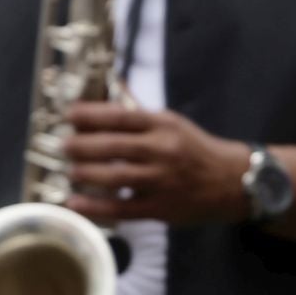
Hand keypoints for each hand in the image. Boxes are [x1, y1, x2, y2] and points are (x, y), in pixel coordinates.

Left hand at [60, 103, 247, 225]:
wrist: (232, 181)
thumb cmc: (195, 148)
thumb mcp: (172, 122)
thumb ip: (139, 111)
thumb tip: (111, 86)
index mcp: (162, 125)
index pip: (120, 117)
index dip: (91, 115)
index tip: (69, 114)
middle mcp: (161, 151)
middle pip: (113, 146)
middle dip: (82, 145)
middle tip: (64, 145)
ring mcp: (160, 181)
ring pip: (115, 177)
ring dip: (86, 173)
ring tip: (70, 170)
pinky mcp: (160, 208)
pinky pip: (122, 208)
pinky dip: (96, 207)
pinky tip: (75, 202)